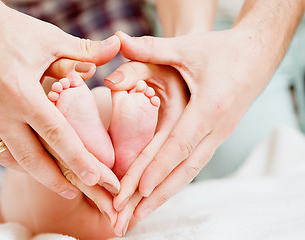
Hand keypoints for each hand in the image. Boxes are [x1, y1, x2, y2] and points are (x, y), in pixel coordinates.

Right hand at [0, 0, 120, 198]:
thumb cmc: (6, 29)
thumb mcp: (48, 37)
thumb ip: (84, 50)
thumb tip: (116, 46)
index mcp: (21, 92)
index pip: (57, 136)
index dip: (79, 160)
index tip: (97, 178)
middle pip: (33, 160)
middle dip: (57, 181)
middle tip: (77, 192)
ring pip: (10, 159)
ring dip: (35, 173)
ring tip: (55, 180)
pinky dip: (13, 159)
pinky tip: (27, 160)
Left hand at [108, 28, 278, 222]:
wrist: (257, 53)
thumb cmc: (223, 50)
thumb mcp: (187, 47)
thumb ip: (152, 48)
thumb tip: (119, 40)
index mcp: (209, 108)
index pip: (178, 145)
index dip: (158, 168)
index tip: (138, 190)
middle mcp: (216, 128)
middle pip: (183, 169)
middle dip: (155, 196)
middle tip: (129, 220)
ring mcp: (217, 135)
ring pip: (188, 172)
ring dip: (163, 196)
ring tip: (139, 216)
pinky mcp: (215, 136)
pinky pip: (192, 164)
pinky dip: (174, 182)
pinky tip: (158, 194)